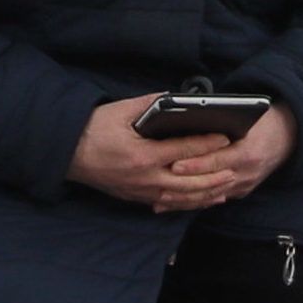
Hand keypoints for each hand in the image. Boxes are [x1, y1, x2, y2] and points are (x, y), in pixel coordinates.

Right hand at [67, 95, 239, 212]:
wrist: (67, 153)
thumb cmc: (93, 129)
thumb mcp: (120, 111)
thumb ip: (150, 103)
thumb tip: (174, 98)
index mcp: (142, 155)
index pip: (183, 150)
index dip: (207, 144)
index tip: (226, 138)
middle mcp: (144, 178)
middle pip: (188, 182)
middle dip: (214, 177)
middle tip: (234, 169)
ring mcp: (141, 192)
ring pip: (181, 198)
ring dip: (206, 194)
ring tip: (225, 188)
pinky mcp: (136, 198)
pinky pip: (168, 204)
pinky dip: (188, 203)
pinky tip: (202, 200)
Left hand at [163, 103, 296, 206]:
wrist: (288, 136)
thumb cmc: (262, 120)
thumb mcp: (247, 115)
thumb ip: (221, 120)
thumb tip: (187, 119)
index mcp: (248, 152)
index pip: (217, 160)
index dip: (194, 163)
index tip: (173, 164)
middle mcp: (247, 173)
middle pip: (210, 183)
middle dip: (183, 187)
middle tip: (157, 187)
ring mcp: (244, 185)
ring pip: (210, 197)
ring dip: (184, 201)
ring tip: (159, 200)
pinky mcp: (241, 192)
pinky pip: (214, 200)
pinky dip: (193, 203)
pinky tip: (173, 205)